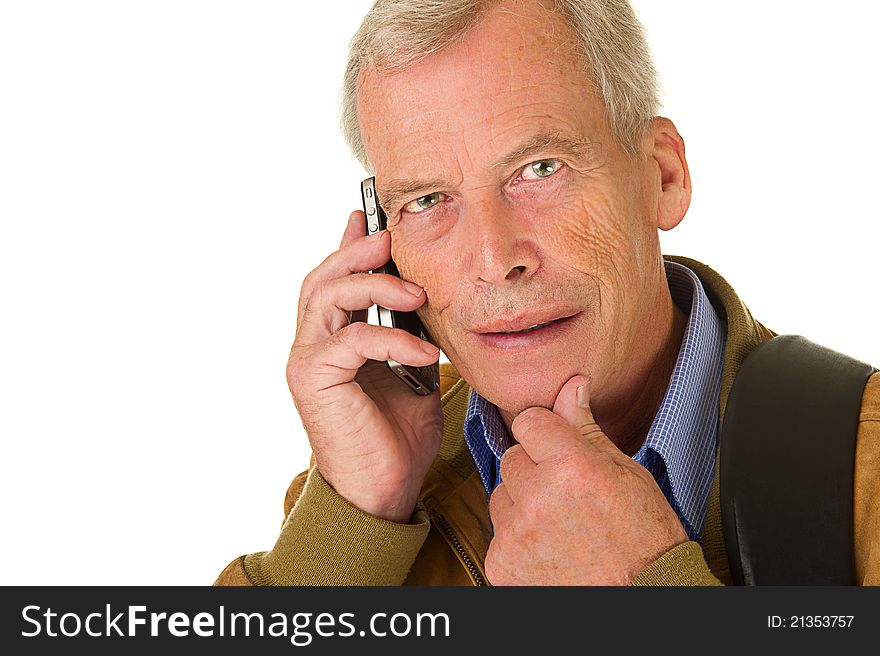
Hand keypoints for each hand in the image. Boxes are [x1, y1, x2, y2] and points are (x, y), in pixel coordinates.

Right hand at [286, 211, 443, 522]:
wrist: (383, 492)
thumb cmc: (396, 438)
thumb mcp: (413, 375)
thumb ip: (409, 336)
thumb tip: (422, 302)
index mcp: (333, 342)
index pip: (334, 282)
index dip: (348, 246)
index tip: (369, 216)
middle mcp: (312, 346)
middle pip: (322, 279)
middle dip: (357, 252)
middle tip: (391, 238)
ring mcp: (307, 361)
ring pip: (327, 296)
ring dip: (373, 284)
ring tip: (415, 291)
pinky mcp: (313, 379)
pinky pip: (352, 340)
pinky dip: (391, 337)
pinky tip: (423, 350)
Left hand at [485, 376, 687, 584]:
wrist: (646, 597)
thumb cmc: (645, 539)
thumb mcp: (626, 473)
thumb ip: (586, 428)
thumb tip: (571, 385)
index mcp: (571, 466)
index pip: (529, 421)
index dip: (546, 434)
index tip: (559, 449)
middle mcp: (538, 496)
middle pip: (513, 458)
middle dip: (535, 470)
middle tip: (568, 495)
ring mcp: (516, 533)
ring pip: (501, 494)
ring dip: (522, 504)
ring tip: (561, 525)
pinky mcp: (501, 563)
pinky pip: (498, 532)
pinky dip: (518, 540)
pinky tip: (550, 548)